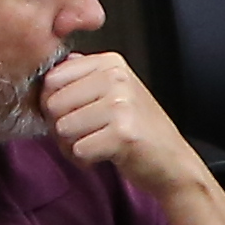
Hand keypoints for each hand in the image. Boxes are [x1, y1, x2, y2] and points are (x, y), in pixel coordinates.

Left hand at [28, 46, 201, 200]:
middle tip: (83, 135)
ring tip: (95, 145)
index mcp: (111, 63)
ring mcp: (121, 104)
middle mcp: (116, 78)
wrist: (172, 161)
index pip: (52, 78)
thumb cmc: (139, 129)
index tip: (72, 114)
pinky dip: (85, 160)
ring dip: (72, 146)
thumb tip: (52, 70)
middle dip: (60, 128)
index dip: (52, 103)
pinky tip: (102, 156)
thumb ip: (84, 77)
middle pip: (53, 104)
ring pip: (63, 128)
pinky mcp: (123, 134)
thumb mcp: (114, 92)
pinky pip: (78, 150)